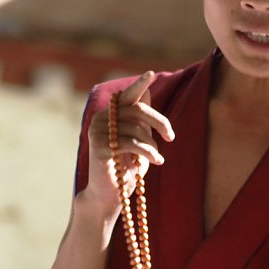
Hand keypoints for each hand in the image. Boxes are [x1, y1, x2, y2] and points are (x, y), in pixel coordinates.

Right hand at [85, 71, 175, 209]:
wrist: (108, 195)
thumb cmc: (126, 168)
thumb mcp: (136, 140)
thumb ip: (139, 120)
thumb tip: (147, 92)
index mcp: (109, 115)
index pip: (127, 95)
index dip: (139, 84)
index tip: (151, 74)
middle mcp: (101, 119)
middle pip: (138, 109)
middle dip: (159, 122)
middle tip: (171, 137)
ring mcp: (97, 131)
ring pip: (137, 128)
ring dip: (152, 144)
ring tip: (156, 158)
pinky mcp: (99, 146)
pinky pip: (132, 143)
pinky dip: (148, 152)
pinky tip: (155, 161)